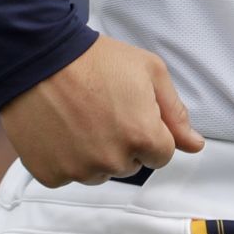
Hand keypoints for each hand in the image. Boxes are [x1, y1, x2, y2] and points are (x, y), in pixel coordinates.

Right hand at [0, 34, 203, 187]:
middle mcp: (112, 160)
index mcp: (142, 136)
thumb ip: (175, 113)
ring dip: (96, 153)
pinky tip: (62, 129)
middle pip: (131, 165)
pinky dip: (66, 158)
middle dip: (124, 143)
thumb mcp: (150, 71)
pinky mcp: (51, 174)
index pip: (162, 155)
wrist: (39, 58)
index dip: (150, 131)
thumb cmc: (96, 60)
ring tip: (81, 118)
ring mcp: (79, 170)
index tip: (132, 112)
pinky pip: (68, 175)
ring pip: (100, 173)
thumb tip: (194, 145)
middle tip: (104, 110)